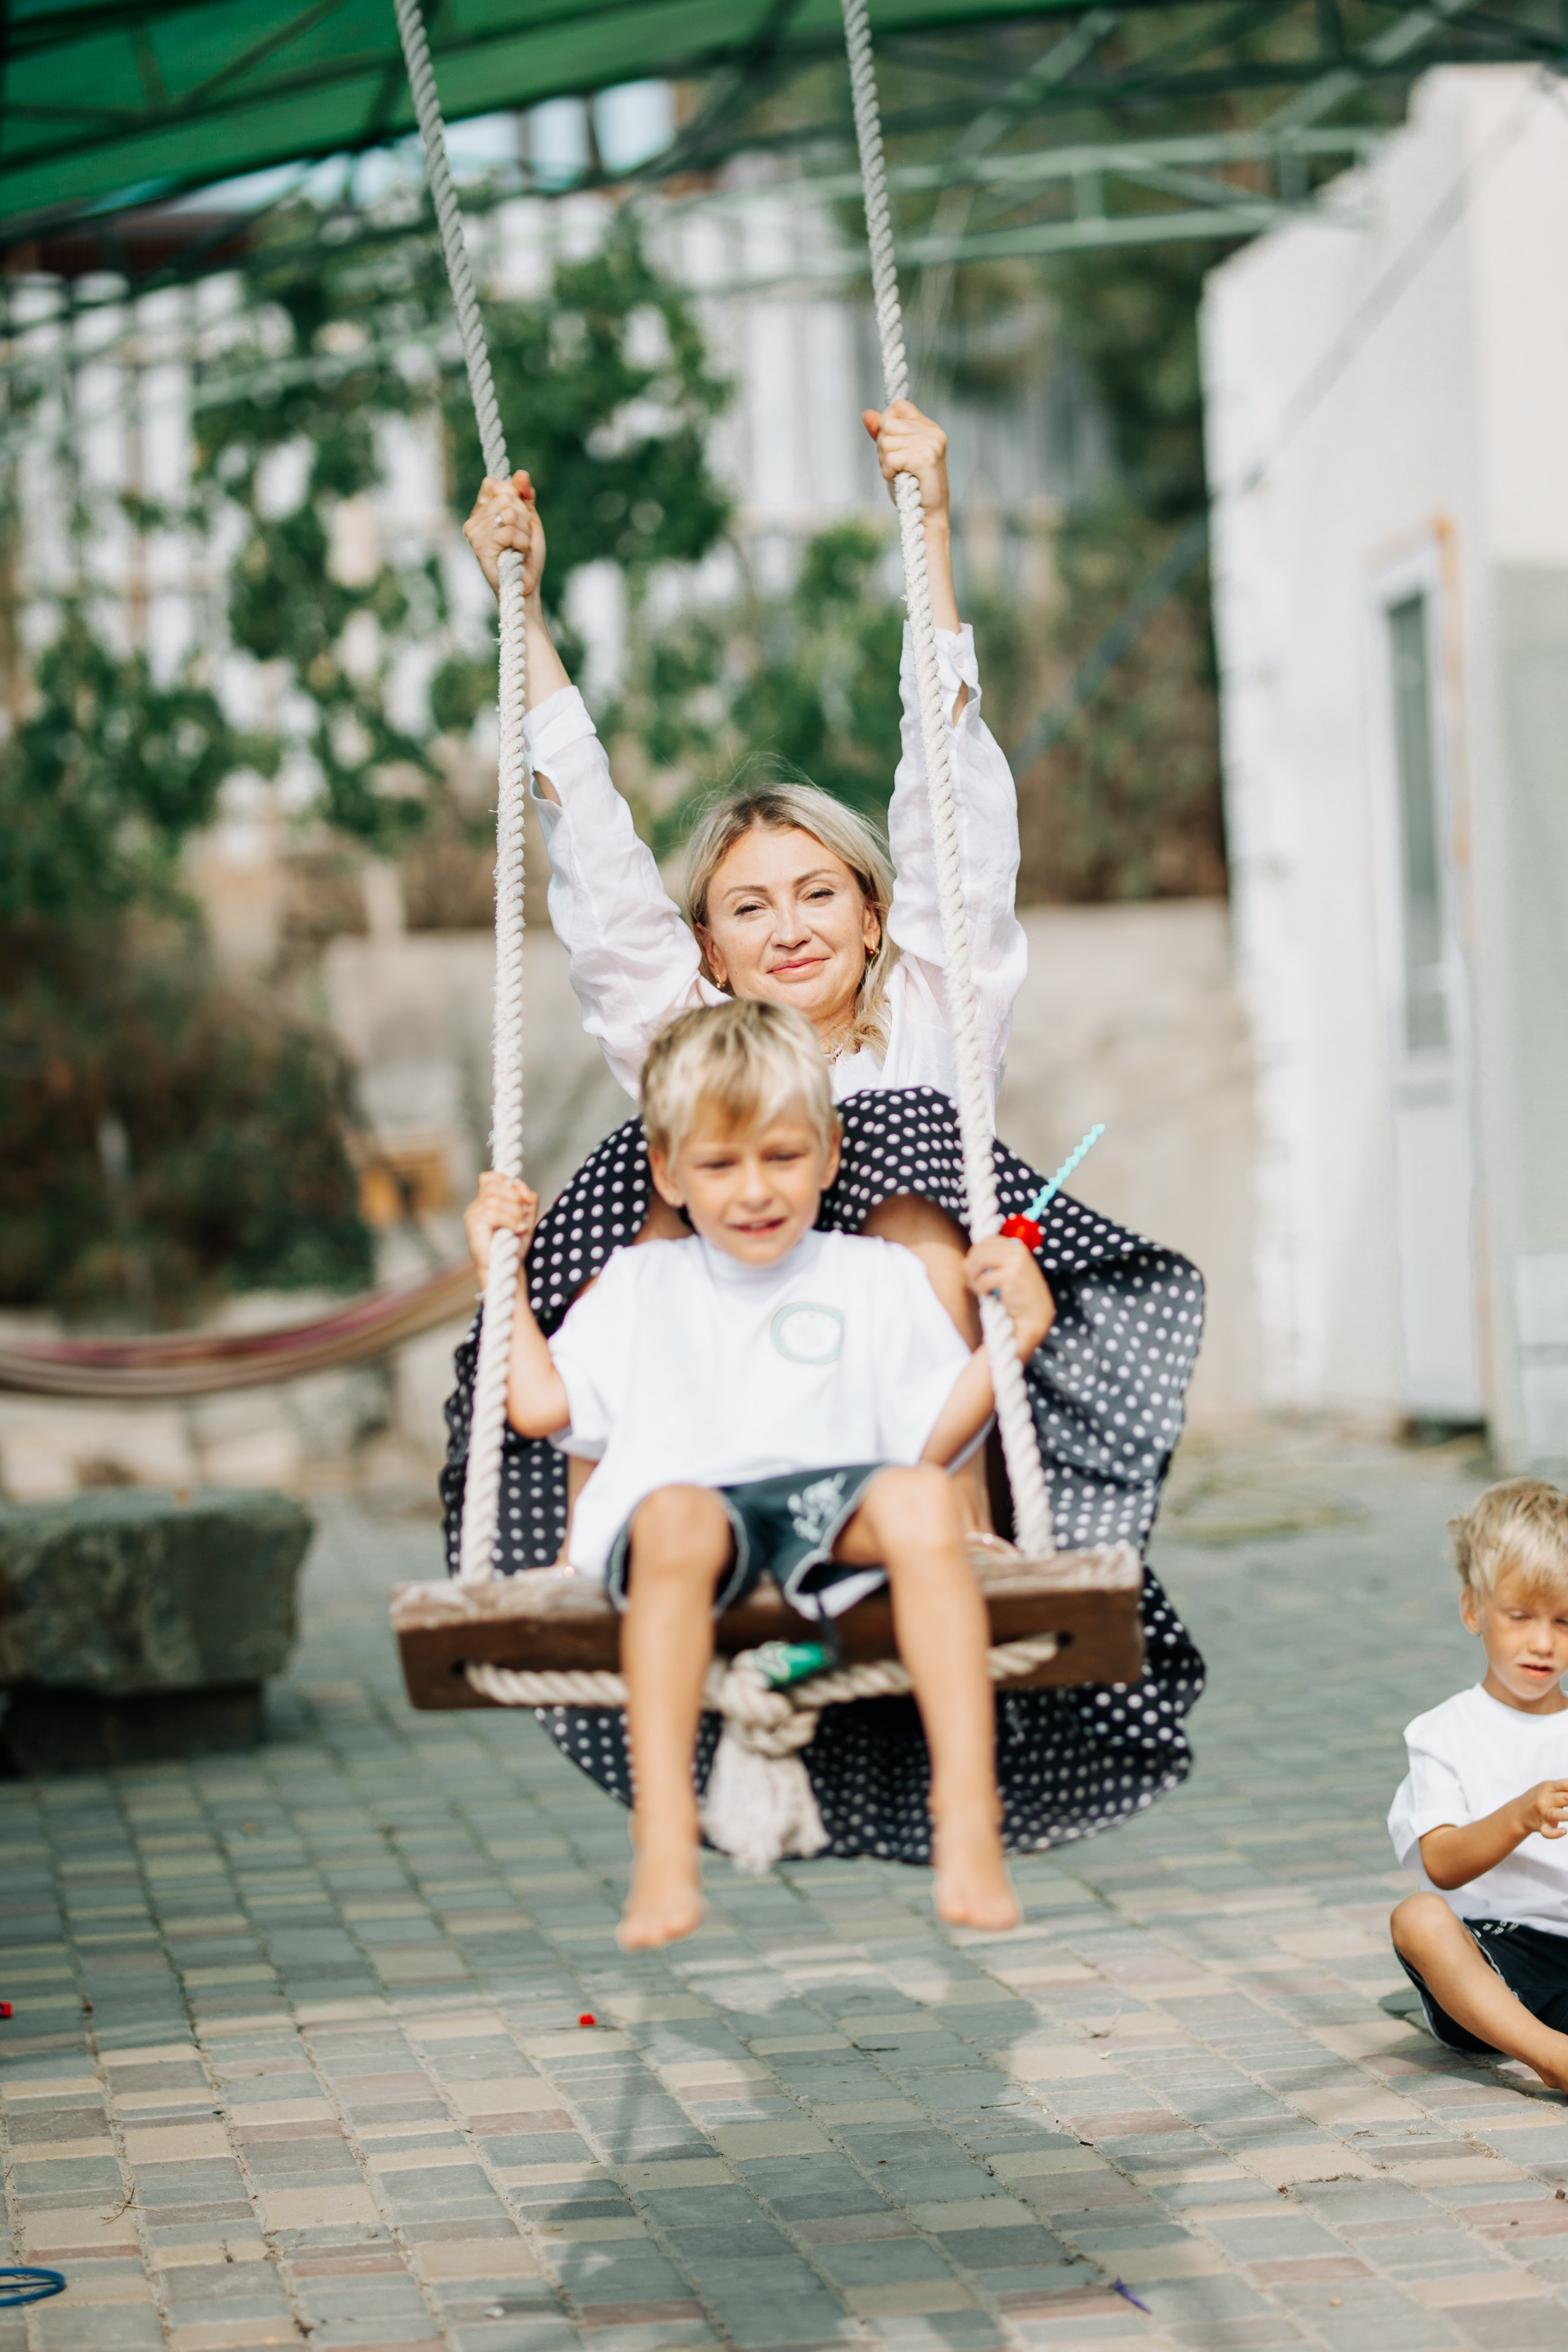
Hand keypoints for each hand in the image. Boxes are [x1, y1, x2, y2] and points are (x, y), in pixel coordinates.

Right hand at [463, 470, 546, 601]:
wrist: (525, 586)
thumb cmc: (526, 555)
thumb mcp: (529, 519)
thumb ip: (525, 495)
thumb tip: (522, 474)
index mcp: (482, 511)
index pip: (493, 483)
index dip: (514, 495)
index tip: (520, 517)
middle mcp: (473, 520)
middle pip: (506, 497)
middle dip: (523, 517)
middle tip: (521, 537)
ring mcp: (474, 533)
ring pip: (509, 512)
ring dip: (524, 531)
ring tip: (519, 546)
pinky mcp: (479, 546)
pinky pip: (509, 530)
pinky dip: (522, 542)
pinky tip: (517, 553)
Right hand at [464, 1171, 538, 1278]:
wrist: (506, 1269)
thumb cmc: (514, 1245)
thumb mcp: (527, 1216)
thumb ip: (527, 1197)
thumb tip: (518, 1183)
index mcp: (486, 1202)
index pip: (489, 1178)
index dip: (505, 1180)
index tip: (521, 1197)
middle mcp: (476, 1206)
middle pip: (497, 1185)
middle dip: (516, 1199)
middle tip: (523, 1218)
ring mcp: (473, 1214)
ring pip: (496, 1199)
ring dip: (515, 1213)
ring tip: (520, 1227)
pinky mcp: (473, 1224)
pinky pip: (493, 1212)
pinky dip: (511, 1220)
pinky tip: (518, 1229)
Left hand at [863, 399, 949, 524]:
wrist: (928, 516)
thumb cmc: (912, 488)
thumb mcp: (894, 455)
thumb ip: (882, 434)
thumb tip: (866, 414)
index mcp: (928, 427)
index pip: (898, 406)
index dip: (886, 424)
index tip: (893, 446)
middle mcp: (932, 431)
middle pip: (887, 424)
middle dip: (883, 448)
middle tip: (897, 466)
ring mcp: (930, 443)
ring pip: (886, 441)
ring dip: (885, 462)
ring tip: (900, 473)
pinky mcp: (924, 458)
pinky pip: (890, 457)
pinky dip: (888, 472)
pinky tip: (900, 479)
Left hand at [964, 1236, 1055, 1359]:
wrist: (1036, 1314)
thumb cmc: (1018, 1295)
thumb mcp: (1002, 1274)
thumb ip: (985, 1264)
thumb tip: (962, 1263)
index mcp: (1016, 1246)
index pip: (986, 1241)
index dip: (975, 1254)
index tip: (976, 1270)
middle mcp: (1017, 1250)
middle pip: (979, 1250)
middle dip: (971, 1267)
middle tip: (974, 1283)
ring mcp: (1015, 1261)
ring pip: (978, 1261)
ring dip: (973, 1277)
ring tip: (979, 1289)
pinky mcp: (1011, 1276)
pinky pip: (982, 1279)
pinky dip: (980, 1289)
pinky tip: (988, 1295)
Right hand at [1517, 1780, 1567, 1839]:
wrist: (1518, 1813)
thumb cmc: (1540, 1798)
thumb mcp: (1548, 1788)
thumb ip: (1564, 1787)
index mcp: (1548, 1787)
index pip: (1565, 1784)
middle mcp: (1545, 1799)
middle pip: (1565, 1798)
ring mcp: (1542, 1813)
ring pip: (1557, 1814)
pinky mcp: (1541, 1826)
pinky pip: (1547, 1831)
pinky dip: (1555, 1833)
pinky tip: (1564, 1831)